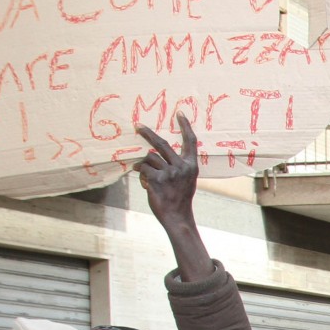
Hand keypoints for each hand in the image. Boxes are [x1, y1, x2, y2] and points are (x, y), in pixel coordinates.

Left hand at [134, 115, 210, 281]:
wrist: (177, 216)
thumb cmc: (180, 198)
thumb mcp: (186, 180)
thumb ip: (177, 165)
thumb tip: (153, 154)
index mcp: (192, 166)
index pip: (190, 141)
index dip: (185, 126)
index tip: (179, 112)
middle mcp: (182, 167)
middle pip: (161, 144)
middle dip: (147, 134)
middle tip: (137, 126)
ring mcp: (170, 173)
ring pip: (148, 159)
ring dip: (143, 166)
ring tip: (146, 177)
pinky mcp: (157, 179)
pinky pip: (143, 170)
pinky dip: (141, 176)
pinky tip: (145, 184)